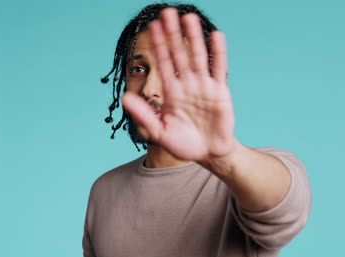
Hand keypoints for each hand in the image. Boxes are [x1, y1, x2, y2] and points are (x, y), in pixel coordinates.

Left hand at [122, 8, 235, 161]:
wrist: (208, 153)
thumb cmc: (183, 144)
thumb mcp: (160, 132)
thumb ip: (144, 115)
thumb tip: (124, 97)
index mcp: (172, 93)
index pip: (163, 63)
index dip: (158, 45)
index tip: (151, 26)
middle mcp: (187, 85)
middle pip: (179, 54)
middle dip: (172, 34)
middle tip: (167, 12)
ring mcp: (204, 87)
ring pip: (198, 57)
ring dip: (193, 38)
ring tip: (188, 17)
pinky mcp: (220, 92)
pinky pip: (219, 69)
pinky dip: (218, 53)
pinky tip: (215, 36)